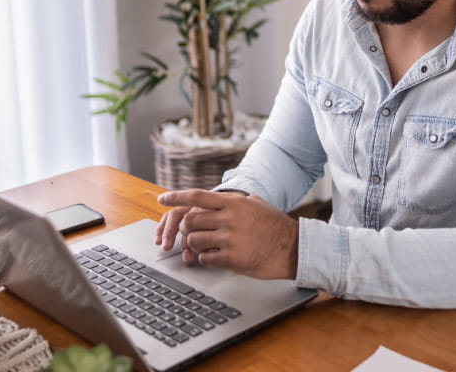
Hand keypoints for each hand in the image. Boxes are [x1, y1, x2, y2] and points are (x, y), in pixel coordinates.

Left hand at [156, 189, 298, 279]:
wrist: (293, 248)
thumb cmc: (274, 226)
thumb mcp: (255, 204)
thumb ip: (234, 201)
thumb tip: (217, 198)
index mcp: (233, 203)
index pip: (196, 196)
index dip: (176, 197)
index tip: (162, 199)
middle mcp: (229, 218)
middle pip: (190, 220)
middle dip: (186, 227)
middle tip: (191, 231)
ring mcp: (230, 239)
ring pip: (194, 240)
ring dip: (195, 245)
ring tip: (207, 246)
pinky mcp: (232, 259)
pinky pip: (206, 259)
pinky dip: (206, 259)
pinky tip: (217, 257)